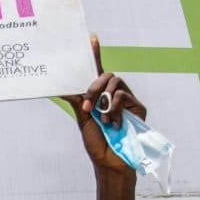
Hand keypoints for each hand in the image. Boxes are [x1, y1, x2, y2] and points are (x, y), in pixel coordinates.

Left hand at [61, 35, 146, 174]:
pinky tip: (113, 122)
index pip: (97, 72)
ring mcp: (127, 100)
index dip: (95, 54)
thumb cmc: (97, 144)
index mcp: (99, 97)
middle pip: (105, 74)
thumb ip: (77, 100)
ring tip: (101, 117)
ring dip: (103, 98)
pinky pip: (122, 95)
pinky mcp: (137, 107)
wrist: (110, 162)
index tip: (91, 37)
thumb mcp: (83, 119)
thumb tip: (62, 87)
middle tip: (88, 105)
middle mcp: (113, 95)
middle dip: (94, 87)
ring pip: (114, 81)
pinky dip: (114, 107)